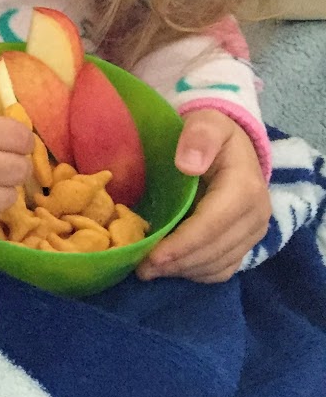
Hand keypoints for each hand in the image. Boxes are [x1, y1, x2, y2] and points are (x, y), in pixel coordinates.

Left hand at [138, 109, 268, 282]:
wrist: (232, 144)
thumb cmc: (212, 133)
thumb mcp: (206, 123)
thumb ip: (198, 138)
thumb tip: (188, 164)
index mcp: (244, 188)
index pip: (211, 225)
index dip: (181, 245)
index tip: (151, 256)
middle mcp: (256, 215)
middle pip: (214, 250)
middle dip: (176, 263)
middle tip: (140, 269)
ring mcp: (254, 232)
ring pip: (219, 264)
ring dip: (184, 271)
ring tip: (149, 270)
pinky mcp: (246, 242)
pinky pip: (224, 268)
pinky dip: (197, 273)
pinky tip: (171, 268)